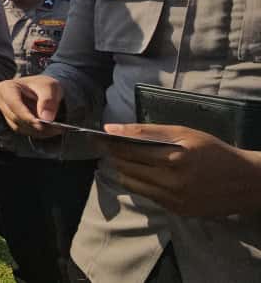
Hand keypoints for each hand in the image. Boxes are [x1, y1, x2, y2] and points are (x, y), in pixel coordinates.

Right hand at [0, 76, 64, 137]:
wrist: (43, 90)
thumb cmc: (44, 85)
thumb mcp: (50, 87)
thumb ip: (48, 100)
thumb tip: (46, 118)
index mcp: (6, 88)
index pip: (13, 104)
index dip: (26, 115)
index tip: (40, 123)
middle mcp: (2, 101)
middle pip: (16, 117)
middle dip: (35, 125)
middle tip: (55, 128)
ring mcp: (5, 113)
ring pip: (19, 127)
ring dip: (37, 131)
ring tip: (56, 129)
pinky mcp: (12, 122)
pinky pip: (23, 130)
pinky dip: (37, 132)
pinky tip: (50, 130)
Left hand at [102, 123, 260, 216]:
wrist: (244, 182)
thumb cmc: (213, 151)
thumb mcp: (184, 133)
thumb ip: (147, 131)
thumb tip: (112, 128)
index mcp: (174, 158)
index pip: (129, 151)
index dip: (109, 144)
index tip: (96, 138)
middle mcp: (171, 182)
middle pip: (127, 168)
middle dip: (113, 156)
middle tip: (104, 147)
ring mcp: (172, 199)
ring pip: (132, 184)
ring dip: (122, 170)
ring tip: (120, 159)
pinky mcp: (175, 211)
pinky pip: (146, 195)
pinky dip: (138, 183)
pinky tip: (140, 173)